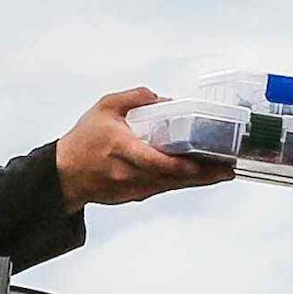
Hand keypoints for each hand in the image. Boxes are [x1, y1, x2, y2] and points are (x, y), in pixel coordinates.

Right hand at [57, 87, 216, 208]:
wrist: (64, 174)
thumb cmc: (83, 140)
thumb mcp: (104, 108)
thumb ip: (134, 98)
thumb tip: (165, 99)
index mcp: (120, 147)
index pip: (152, 161)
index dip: (178, 165)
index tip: (200, 163)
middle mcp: (128, 172)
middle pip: (171, 177)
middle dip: (202, 175)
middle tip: (228, 168)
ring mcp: (133, 187)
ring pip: (171, 185)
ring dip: (199, 181)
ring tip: (224, 172)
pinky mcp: (136, 195)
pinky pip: (164, 188)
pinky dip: (184, 182)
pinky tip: (203, 176)